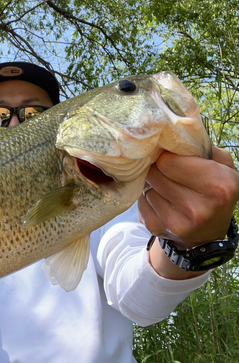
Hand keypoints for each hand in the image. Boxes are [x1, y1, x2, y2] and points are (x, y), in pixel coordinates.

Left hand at [138, 147, 238, 277]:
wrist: (206, 234)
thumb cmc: (214, 191)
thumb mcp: (222, 166)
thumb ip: (202, 146)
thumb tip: (175, 128)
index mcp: (218, 186)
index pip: (169, 161)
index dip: (168, 156)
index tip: (171, 157)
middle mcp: (198, 208)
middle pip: (155, 173)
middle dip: (158, 168)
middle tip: (167, 172)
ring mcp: (176, 222)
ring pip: (146, 187)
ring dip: (153, 184)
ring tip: (167, 187)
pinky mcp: (157, 228)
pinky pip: (140, 201)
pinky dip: (147, 198)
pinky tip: (161, 201)